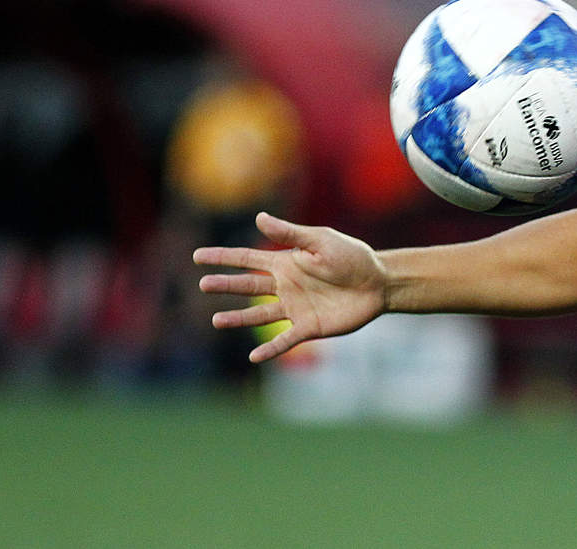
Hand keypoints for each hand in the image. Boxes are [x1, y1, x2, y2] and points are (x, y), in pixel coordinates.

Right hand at [195, 212, 387, 362]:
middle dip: (225, 284)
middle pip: (248, 286)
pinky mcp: (309, 327)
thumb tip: (259, 218)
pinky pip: (285, 340)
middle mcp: (286, 286)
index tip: (198, 256)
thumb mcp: (321, 241)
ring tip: (217, 320)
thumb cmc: (352, 257)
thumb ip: (290, 234)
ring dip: (239, 318)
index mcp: (286, 262)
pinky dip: (270, 350)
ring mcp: (295, 308)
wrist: (378, 283)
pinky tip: (253, 358)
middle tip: (202, 284)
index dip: (224, 258)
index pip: (248, 259)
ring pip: (260, 315)